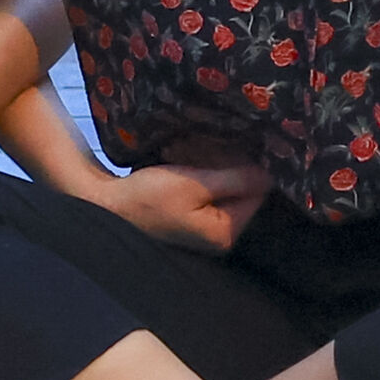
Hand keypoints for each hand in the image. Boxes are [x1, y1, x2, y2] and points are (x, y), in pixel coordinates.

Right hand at [92, 157, 271, 253]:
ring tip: (214, 149)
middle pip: (244, 195)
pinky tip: (200, 164)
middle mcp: (221, 237)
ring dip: (223, 171)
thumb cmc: (149, 197)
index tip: (247, 142)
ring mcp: (206, 232)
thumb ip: (235, 178)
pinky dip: (209, 180)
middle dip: (239, 168)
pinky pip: (213, 197)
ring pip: (227, 194)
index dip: (254, 166)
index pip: (258, 193)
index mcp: (226, 232)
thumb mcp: (194, 183)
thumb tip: (272, 172)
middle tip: (231, 141)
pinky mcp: (193, 223)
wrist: (107, 207)